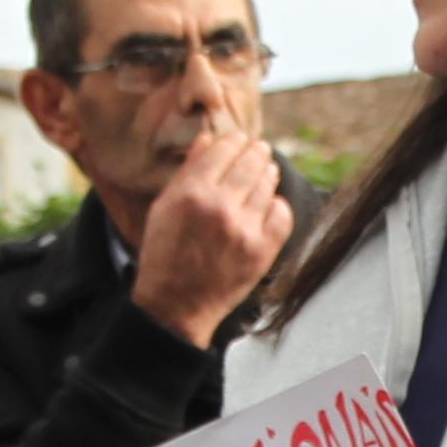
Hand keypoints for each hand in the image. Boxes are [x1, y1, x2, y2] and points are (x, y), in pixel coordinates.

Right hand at [131, 122, 296, 345]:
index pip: (223, 150)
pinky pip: (282, 215)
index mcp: (191, 194)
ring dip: (268, 174)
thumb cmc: (165, 255)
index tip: (239, 140)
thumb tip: (208, 140)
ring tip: (267, 171)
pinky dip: (278, 205)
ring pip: (268, 185)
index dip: (234, 141)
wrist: (175, 306)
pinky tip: (271, 204)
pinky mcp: (262, 251)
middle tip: (260, 149)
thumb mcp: (163, 208)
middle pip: (251, 162)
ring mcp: (244, 230)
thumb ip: (187, 172)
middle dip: (256, 152)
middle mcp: (220, 208)